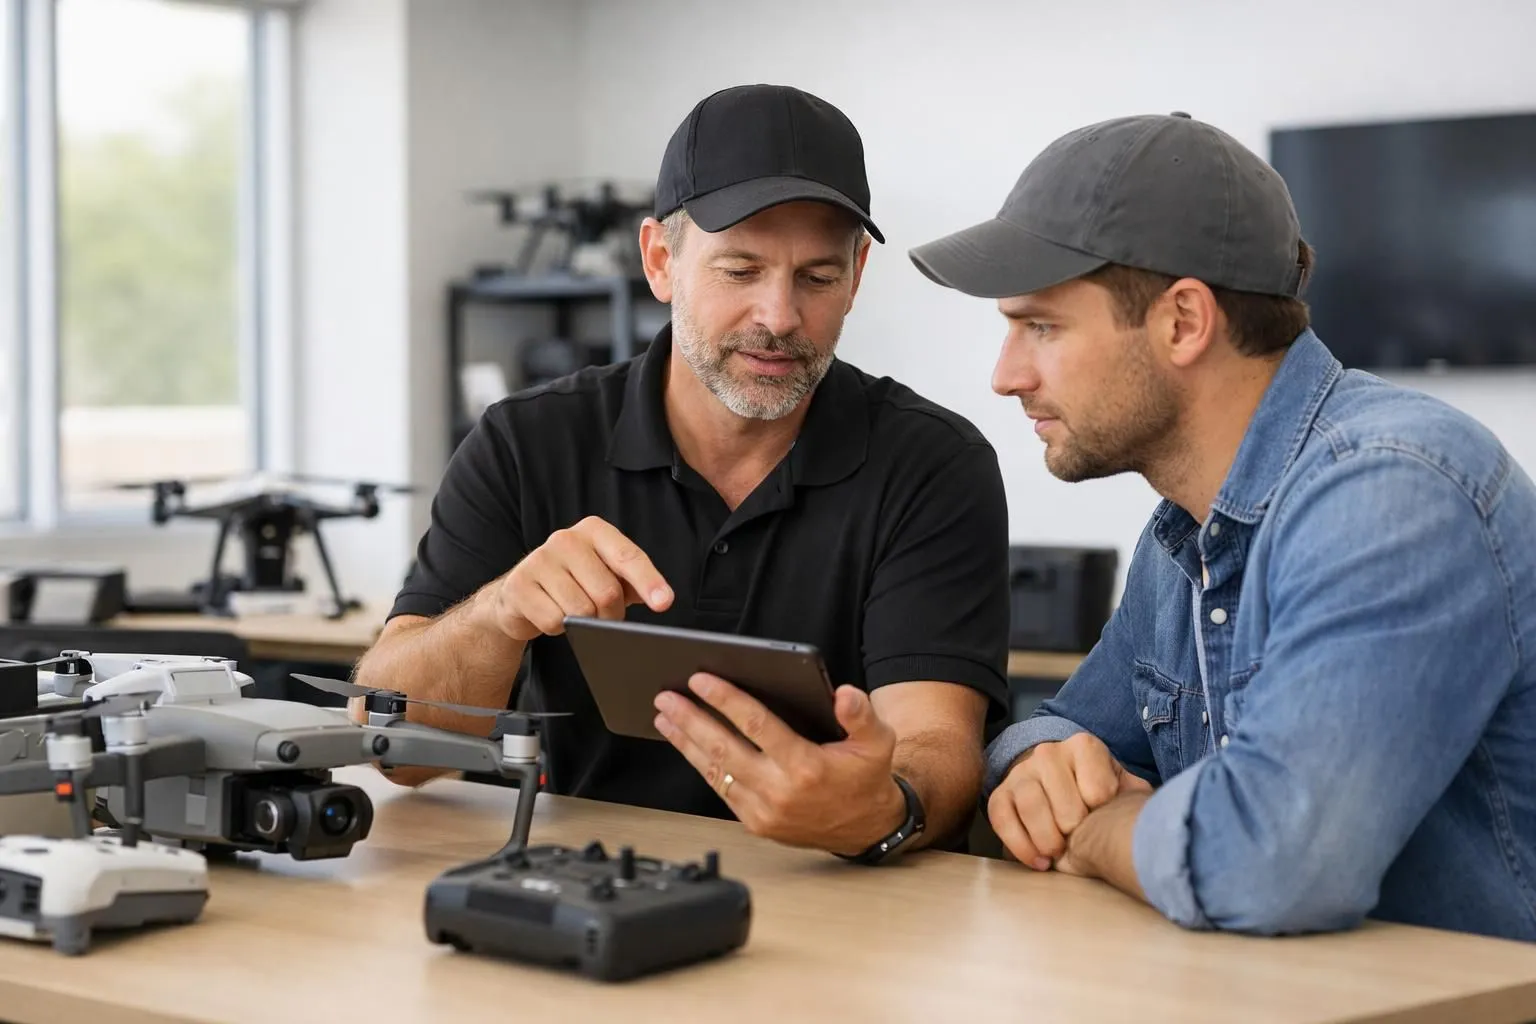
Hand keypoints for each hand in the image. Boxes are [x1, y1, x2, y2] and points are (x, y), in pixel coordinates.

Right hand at [481, 516, 672, 642]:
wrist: (521, 593)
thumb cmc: (575, 583)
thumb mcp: (608, 576)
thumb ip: (634, 582)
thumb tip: (660, 599)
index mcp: (594, 530)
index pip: (628, 557)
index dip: (649, 581)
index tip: (664, 603)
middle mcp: (566, 538)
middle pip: (607, 593)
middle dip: (611, 615)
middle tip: (603, 617)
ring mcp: (539, 559)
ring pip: (581, 611)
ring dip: (585, 624)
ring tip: (575, 613)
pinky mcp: (519, 585)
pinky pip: (555, 621)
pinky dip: (559, 628)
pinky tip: (551, 613)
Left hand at [653, 673, 905, 855]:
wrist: (866, 828)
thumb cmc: (866, 777)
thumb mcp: (877, 741)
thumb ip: (861, 714)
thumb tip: (844, 694)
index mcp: (806, 766)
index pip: (756, 725)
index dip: (725, 700)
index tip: (700, 680)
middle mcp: (780, 791)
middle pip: (724, 748)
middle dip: (691, 719)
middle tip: (666, 697)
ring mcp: (764, 811)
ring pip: (715, 771)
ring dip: (686, 742)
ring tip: (665, 717)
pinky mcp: (756, 823)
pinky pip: (720, 790)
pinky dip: (700, 765)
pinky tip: (686, 745)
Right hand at [987, 731, 1152, 870]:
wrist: (1058, 784)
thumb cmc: (1097, 792)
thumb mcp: (1122, 788)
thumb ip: (1136, 796)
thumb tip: (1155, 814)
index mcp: (1084, 747)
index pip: (1098, 791)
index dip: (1103, 814)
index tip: (1104, 818)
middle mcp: (1049, 752)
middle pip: (1066, 805)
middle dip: (1076, 832)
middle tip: (1082, 840)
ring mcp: (1021, 772)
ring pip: (1032, 808)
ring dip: (1049, 841)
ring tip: (1060, 853)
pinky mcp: (1000, 794)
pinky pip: (1003, 820)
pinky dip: (1021, 847)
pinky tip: (1039, 861)